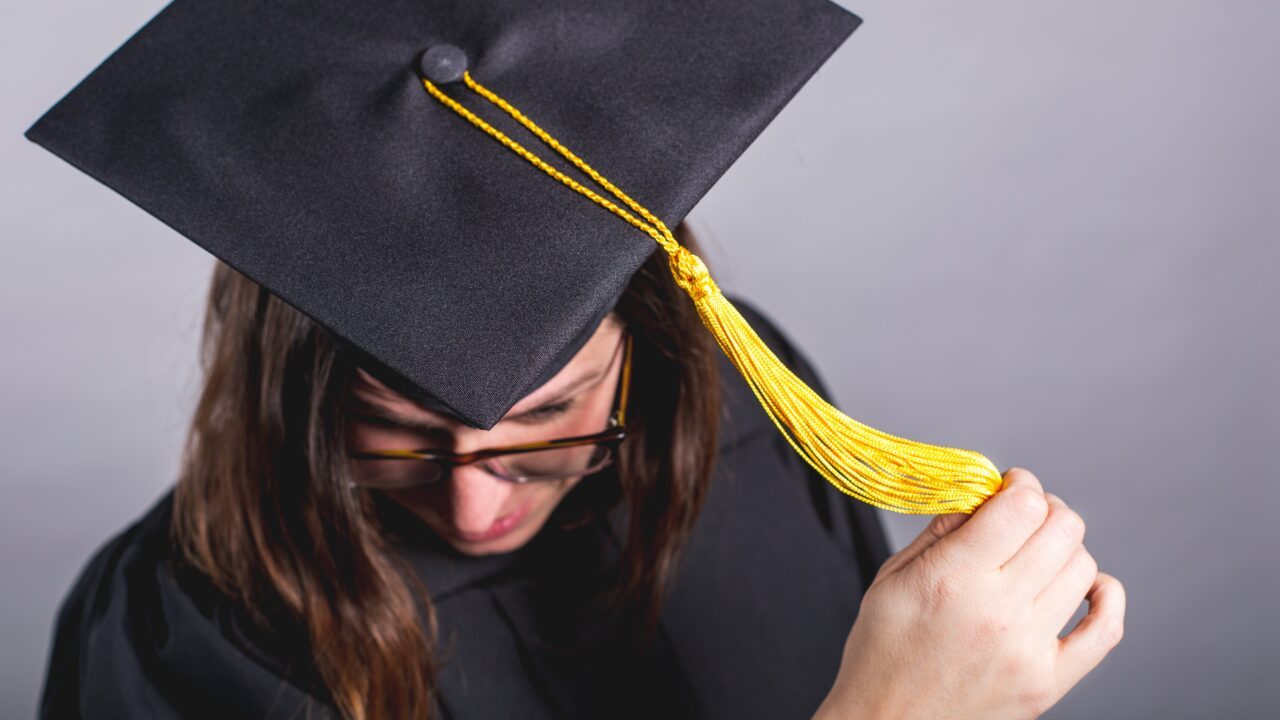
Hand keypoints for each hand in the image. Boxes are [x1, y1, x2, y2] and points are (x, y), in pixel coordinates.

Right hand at [814, 468, 1124, 719]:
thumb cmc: (881, 653)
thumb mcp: (891, 579)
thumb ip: (938, 533)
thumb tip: (978, 496)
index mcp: (953, 578)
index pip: (1020, 506)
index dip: (1020, 484)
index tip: (1009, 485)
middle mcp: (998, 610)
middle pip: (1061, 529)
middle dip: (1045, 508)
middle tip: (1023, 515)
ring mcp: (1029, 649)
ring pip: (1083, 566)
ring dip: (1065, 548)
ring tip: (1039, 554)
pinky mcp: (1048, 681)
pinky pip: (1106, 628)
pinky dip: (1106, 596)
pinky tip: (1086, 586)